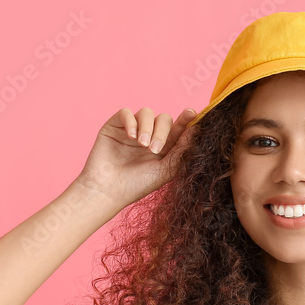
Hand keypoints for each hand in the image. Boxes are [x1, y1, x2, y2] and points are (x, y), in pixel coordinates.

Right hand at [74, 107, 196, 209]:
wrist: (107, 191)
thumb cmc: (137, 185)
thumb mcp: (165, 170)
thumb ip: (181, 150)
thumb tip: (197, 129)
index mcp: (164, 146)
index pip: (178, 127)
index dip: (186, 119)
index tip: (191, 113)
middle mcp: (149, 136)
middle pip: (164, 119)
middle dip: (163, 132)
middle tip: (154, 150)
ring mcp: (132, 130)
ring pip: (147, 113)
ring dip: (148, 127)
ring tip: (142, 145)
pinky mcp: (115, 126)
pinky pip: (126, 113)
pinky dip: (131, 121)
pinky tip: (131, 136)